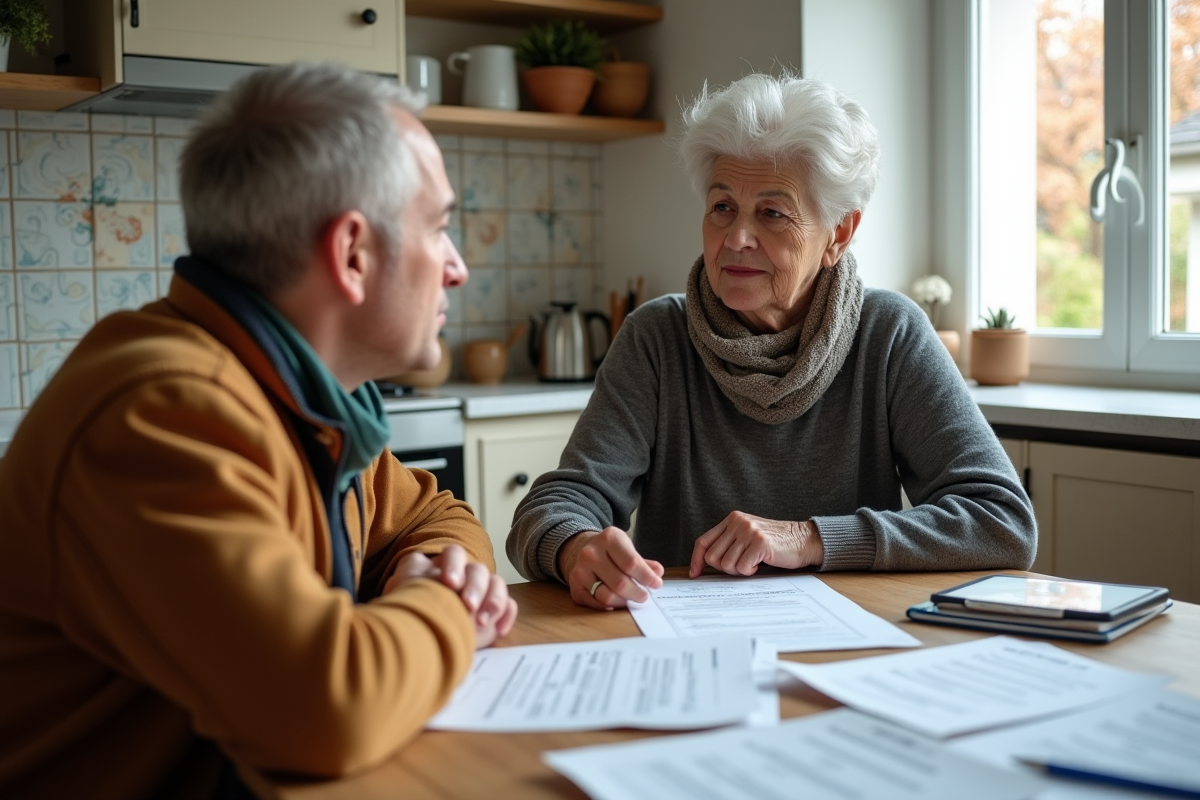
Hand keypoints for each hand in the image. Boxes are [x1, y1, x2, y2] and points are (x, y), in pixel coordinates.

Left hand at [385, 545, 518, 648]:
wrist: (416, 641)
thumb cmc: (408, 613)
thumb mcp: (400, 594)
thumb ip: (407, 579)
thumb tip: (416, 570)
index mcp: (443, 566)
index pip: (454, 554)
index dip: (454, 566)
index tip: (449, 583)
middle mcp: (466, 575)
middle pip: (478, 570)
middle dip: (475, 587)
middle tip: (468, 606)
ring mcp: (482, 593)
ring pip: (497, 584)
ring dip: (493, 601)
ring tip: (482, 623)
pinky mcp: (493, 613)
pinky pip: (509, 606)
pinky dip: (506, 615)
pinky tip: (498, 630)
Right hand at [557, 527, 664, 609]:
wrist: (581, 548)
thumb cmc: (610, 551)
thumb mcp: (627, 548)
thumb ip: (643, 562)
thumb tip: (657, 573)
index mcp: (609, 539)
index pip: (631, 563)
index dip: (646, 577)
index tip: (656, 584)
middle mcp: (591, 553)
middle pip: (620, 583)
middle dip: (637, 593)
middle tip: (644, 596)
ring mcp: (580, 570)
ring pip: (607, 596)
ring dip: (623, 601)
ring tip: (631, 599)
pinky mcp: (575, 586)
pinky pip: (595, 603)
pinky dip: (609, 606)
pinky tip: (616, 602)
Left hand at [688, 511, 823, 577]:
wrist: (803, 540)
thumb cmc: (774, 543)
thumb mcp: (747, 536)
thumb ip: (728, 543)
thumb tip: (703, 565)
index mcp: (732, 519)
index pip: (703, 541)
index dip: (696, 560)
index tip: (695, 574)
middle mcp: (738, 522)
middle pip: (713, 557)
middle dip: (725, 568)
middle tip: (742, 565)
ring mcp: (748, 531)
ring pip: (726, 564)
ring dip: (739, 570)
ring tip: (753, 562)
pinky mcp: (759, 543)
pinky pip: (743, 567)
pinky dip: (750, 571)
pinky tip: (760, 563)